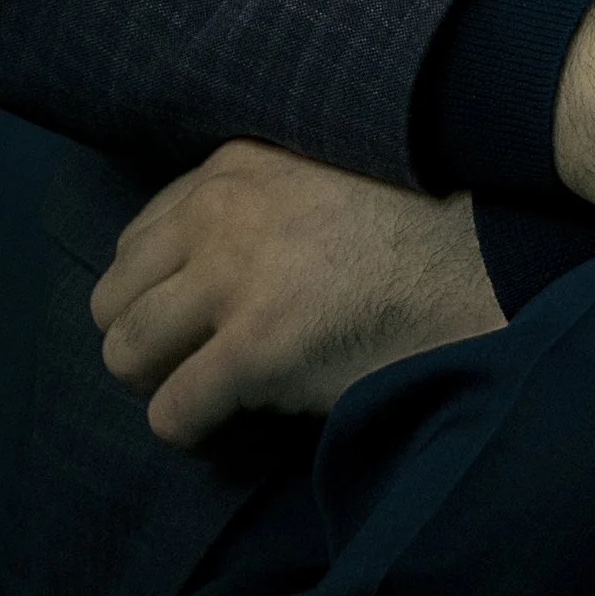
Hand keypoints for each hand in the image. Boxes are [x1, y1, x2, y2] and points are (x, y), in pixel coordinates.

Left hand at [90, 139, 503, 448]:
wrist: (481, 265)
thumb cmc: (414, 226)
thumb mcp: (320, 177)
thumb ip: (254, 203)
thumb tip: (197, 266)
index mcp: (233, 166)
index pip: (138, 238)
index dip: (158, 290)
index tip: (194, 319)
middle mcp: (220, 211)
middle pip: (113, 296)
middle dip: (145, 339)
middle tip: (193, 362)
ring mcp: (236, 279)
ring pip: (124, 353)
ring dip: (159, 383)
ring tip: (208, 391)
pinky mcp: (256, 348)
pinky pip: (172, 411)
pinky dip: (190, 429)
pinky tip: (231, 423)